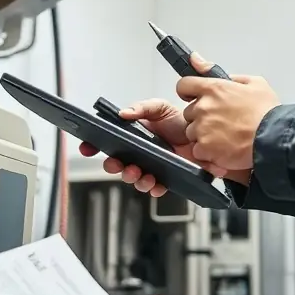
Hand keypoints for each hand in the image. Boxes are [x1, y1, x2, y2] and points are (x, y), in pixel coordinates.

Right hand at [79, 100, 230, 195]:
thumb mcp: (161, 107)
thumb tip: (123, 113)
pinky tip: (155, 182)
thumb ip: (142, 108)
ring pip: (134, 178)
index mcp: (135, 135)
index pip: (108, 141)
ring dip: (132, 178)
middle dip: (113, 166)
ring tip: (138, 172)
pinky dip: (153, 187)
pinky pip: (154, 187)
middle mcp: (141, 152)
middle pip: (117, 163)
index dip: (94, 145)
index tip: (86, 147)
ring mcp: (152, 166)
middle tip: (116, 163)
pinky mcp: (166, 177)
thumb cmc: (182, 120)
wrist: (207, 133)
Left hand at [179, 53, 280, 170]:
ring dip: (203, 135)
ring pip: (192, 132)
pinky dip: (208, 152)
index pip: (184, 85)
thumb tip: (198, 60)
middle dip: (201, 116)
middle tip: (221, 121)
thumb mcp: (254, 82)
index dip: (188, 91)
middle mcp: (204, 107)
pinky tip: (223, 149)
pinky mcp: (205, 148)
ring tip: (225, 137)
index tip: (192, 96)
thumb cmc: (267, 112)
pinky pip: (198, 151)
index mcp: (214, 89)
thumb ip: (223, 73)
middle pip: (189, 112)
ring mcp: (202, 129)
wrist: (274, 138)